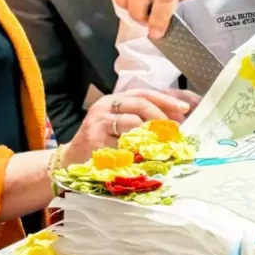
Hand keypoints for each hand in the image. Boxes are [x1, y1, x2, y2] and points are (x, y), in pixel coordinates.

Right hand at [62, 87, 200, 164]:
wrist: (69, 160)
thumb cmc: (102, 142)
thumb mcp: (121, 125)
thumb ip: (143, 119)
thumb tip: (178, 121)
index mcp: (114, 100)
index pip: (145, 93)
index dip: (167, 99)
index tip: (185, 108)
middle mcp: (105, 106)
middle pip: (139, 103)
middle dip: (162, 115)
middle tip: (176, 129)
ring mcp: (97, 123)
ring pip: (131, 122)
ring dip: (151, 133)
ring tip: (162, 143)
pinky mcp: (93, 142)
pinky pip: (120, 144)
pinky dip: (135, 150)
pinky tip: (143, 156)